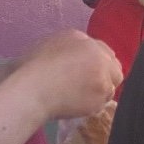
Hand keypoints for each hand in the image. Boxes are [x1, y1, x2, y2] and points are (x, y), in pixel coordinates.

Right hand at [6, 30, 122, 121]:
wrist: (30, 90)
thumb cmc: (29, 70)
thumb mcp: (47, 46)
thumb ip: (69, 48)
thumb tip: (78, 57)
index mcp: (79, 37)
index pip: (102, 50)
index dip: (98, 63)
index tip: (90, 73)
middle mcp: (95, 51)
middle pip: (114, 66)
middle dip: (107, 77)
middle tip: (92, 87)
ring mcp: (102, 71)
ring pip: (112, 85)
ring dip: (100, 92)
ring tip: (80, 97)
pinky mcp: (103, 91)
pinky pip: (105, 101)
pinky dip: (94, 105)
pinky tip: (78, 105)